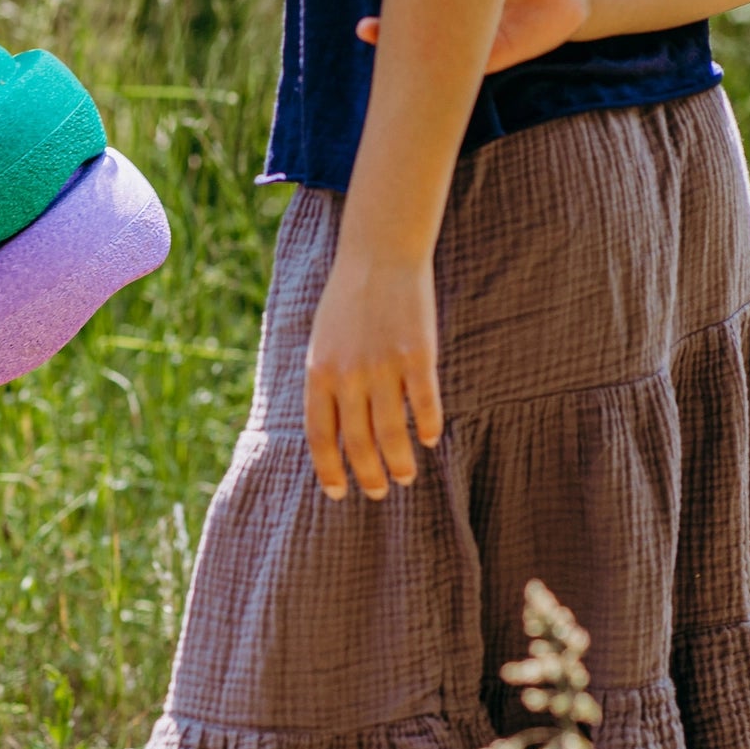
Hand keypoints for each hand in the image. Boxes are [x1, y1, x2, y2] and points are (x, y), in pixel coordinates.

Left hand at [303, 247, 441, 500]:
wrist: (379, 255)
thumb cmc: (347, 303)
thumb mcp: (322, 345)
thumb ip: (326, 386)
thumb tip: (333, 432)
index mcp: (318, 374)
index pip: (321, 437)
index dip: (330, 470)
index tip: (339, 493)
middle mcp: (348, 375)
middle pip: (358, 441)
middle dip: (369, 474)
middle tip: (380, 492)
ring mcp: (383, 365)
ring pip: (391, 430)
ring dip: (400, 461)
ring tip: (407, 477)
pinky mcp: (418, 353)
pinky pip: (424, 402)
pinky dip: (427, 425)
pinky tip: (431, 440)